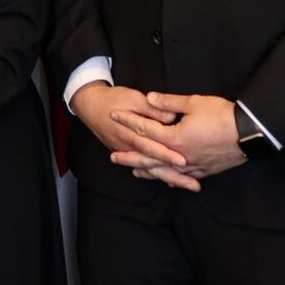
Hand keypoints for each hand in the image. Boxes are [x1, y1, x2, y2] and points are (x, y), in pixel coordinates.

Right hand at [69, 82, 198, 189]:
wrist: (90, 105)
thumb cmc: (112, 99)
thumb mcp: (133, 98)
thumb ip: (152, 109)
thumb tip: (170, 117)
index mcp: (130, 133)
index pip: (151, 147)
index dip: (167, 155)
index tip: (183, 162)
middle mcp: (128, 147)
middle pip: (153, 165)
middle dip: (175, 175)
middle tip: (194, 185)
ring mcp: (127, 153)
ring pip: (151, 170)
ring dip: (171, 178)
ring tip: (191, 186)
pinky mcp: (127, 154)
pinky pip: (145, 169)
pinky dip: (159, 175)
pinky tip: (173, 181)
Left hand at [104, 91, 246, 192]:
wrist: (249, 133)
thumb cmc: (222, 116)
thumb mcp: (193, 103)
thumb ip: (168, 103)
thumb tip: (149, 98)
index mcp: (174, 138)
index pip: (145, 129)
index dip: (128, 121)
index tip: (114, 116)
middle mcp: (179, 156)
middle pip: (148, 157)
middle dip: (129, 155)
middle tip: (113, 156)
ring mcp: (191, 166)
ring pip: (163, 171)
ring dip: (146, 170)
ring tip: (133, 170)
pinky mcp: (203, 171)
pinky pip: (181, 178)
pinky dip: (169, 178)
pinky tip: (165, 179)